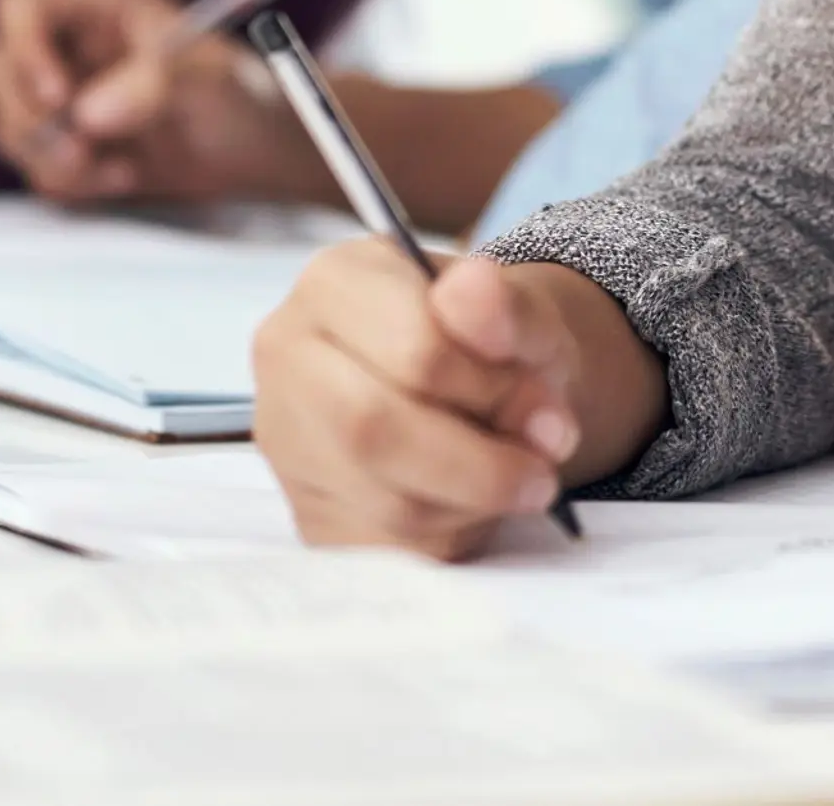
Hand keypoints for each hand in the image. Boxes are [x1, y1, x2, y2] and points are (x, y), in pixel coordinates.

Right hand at [0, 0, 311, 205]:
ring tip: (120, 170)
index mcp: (96, 6)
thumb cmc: (242, 93)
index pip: (20, 8)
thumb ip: (154, 84)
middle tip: (81, 151)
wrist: (257, 150)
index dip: (24, 49)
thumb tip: (88, 115)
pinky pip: (34, 169)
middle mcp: (67, 46)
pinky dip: (72, 184)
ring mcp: (60, 98)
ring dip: (52, 160)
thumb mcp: (211, 80)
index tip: (59, 97)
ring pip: (7, 125)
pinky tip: (125, 178)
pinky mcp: (64, 145)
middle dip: (28, 118)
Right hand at [254, 244, 606, 556]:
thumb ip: (507, 306)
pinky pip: (385, 550)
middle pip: (373, 430)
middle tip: (543, 471)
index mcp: (334, 282)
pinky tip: (473, 504)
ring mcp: (287, 442)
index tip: (546, 409)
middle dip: (479, 464)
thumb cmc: (493, 344)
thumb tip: (473, 290)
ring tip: (519, 479)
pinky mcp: (306, 514)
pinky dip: (449, 536)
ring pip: (382, 500)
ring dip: (473, 503)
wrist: (481, 387)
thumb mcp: (522, 314)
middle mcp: (288, 357)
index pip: (413, 351)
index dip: (493, 391)